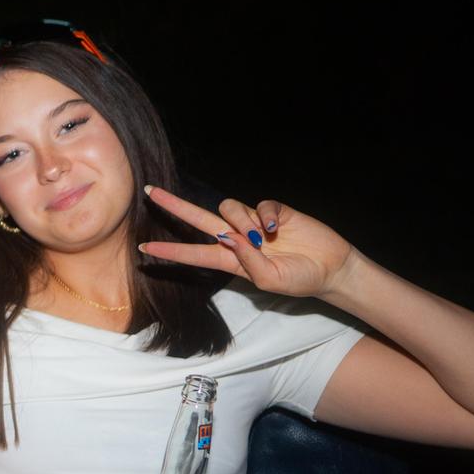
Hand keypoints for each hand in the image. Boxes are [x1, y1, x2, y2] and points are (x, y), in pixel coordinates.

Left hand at [141, 186, 364, 299]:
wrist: (330, 268)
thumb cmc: (298, 279)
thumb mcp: (269, 281)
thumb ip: (247, 262)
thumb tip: (229, 238)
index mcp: (229, 260)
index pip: (192, 253)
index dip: (169, 250)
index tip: (143, 247)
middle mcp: (236, 238)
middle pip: (197, 217)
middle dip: (173, 205)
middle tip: (149, 191)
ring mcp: (253, 222)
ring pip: (229, 209)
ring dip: (241, 221)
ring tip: (262, 239)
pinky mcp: (273, 211)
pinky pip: (260, 205)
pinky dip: (266, 216)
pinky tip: (278, 230)